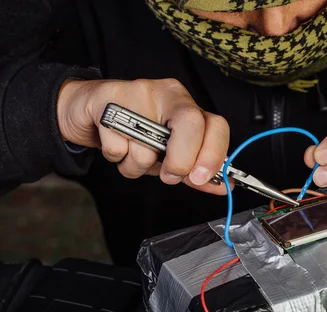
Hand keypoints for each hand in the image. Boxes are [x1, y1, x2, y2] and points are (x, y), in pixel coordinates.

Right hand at [57, 78, 229, 193]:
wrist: (86, 111)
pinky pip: (117, 145)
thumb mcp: (168, 154)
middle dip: (181, 160)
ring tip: (130, 154)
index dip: (213, 154)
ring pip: (147, 145)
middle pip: (190, 124)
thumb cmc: (133, 134)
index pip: (216, 125)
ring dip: (137, 166)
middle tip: (169, 175)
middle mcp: (168, 94)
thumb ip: (194, 171)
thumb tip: (224, 187)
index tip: (201, 178)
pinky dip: (115, 157)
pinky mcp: (108, 99)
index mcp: (187, 107)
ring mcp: (138, 93)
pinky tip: (114, 144)